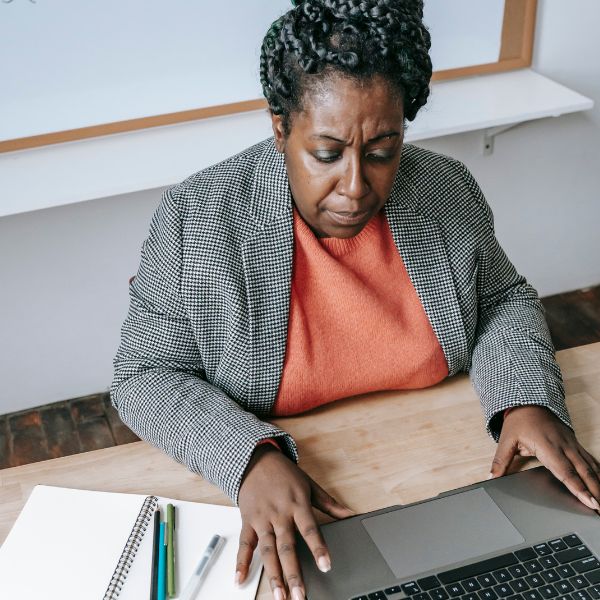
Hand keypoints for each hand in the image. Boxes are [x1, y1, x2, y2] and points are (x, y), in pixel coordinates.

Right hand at [236, 444, 353, 599]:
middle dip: (294, 573)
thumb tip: (351, 514)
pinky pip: (245, 544)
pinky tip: (239, 579)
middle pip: (287, 547)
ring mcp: (262, 519)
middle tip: (300, 595)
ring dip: (273, 575)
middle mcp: (279, 514)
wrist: (255, 460)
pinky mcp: (248, 521)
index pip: (310, 529)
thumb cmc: (285, 473)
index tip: (326, 566)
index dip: (318, 548)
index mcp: (297, 504)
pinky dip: (241, 562)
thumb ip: (329, 503)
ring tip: (279, 596)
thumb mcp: (309, 485)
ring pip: (267, 551)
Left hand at [490, 405, 599, 510]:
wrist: (529, 401)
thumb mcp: (506, 440)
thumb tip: (491, 477)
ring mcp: (572, 444)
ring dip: (599, 484)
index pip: (565, 472)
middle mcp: (564, 446)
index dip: (578, 488)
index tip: (589, 502)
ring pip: (590, 466)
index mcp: (547, 447)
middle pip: (583, 472)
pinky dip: (598, 472)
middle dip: (595, 491)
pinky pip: (590, 459)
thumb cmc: (519, 421)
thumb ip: (500, 461)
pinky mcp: (575, 442)